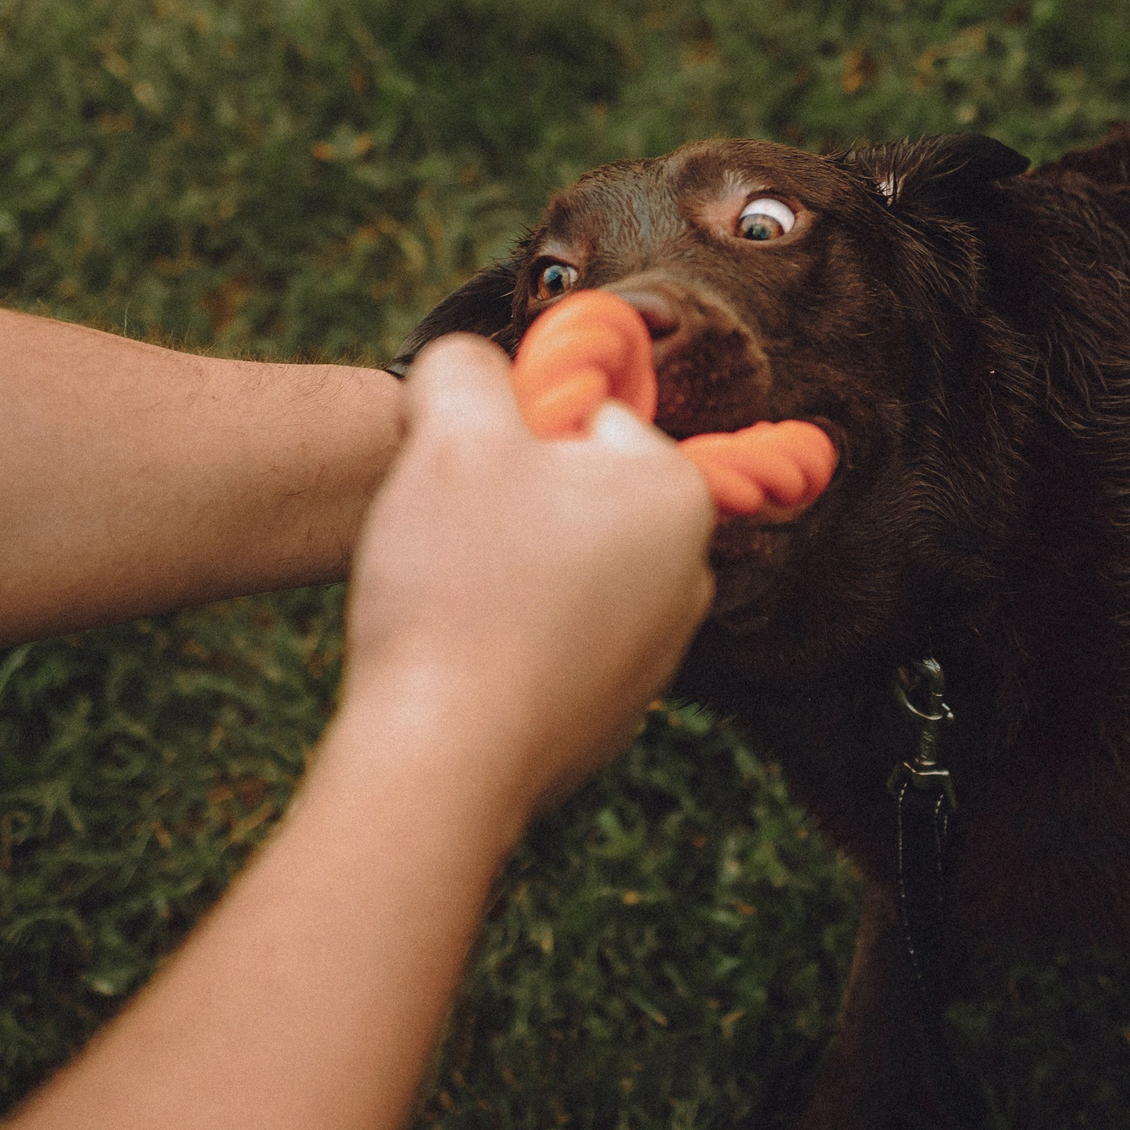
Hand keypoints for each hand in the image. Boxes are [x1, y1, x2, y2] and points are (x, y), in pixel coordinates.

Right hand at [336, 334, 714, 830]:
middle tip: (447, 536)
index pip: (584, 418)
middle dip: (505, 500)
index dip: (506, 433)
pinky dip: (501, 640)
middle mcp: (687, 577)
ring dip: (498, 568)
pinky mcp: (606, 717)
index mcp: (675, 495)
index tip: (465, 475)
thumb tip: (469, 365)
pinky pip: (546, 643)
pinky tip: (456, 659)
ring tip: (447, 599)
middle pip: (574, 494)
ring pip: (557, 568)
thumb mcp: (452, 432)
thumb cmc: (461, 588)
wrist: (443, 763)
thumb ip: (466, 367)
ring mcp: (653, 656)